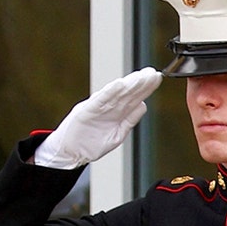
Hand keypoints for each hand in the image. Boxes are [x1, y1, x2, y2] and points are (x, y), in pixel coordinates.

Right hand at [33, 67, 162, 168]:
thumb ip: (129, 120)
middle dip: (140, 83)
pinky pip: (100, 101)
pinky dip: (109, 93)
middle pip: (127, 94)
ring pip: (116, 95)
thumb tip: (143, 106)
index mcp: (117, 113)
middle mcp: (109, 108)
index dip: (146, 88)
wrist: (70, 152)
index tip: (156, 78)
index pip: (134, 98)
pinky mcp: (86, 112)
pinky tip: (118, 85)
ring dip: (128, 85)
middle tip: (152, 73)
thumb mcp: (116, 134)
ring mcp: (98, 109)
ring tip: (140, 76)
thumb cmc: (91, 143)